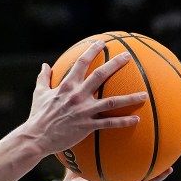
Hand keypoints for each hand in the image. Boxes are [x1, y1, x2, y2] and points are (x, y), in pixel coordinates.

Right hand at [24, 40, 147, 155]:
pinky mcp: (87, 126)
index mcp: (66, 86)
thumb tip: (44, 65)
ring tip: (144, 95)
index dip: (92, 51)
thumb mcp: (39, 94)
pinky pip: (109, 123)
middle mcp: (77, 95)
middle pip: (100, 75)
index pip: (81, 63)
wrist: (36, 138)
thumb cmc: (37, 116)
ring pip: (112, 102)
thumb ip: (43, 78)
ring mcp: (84, 111)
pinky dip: (123, 122)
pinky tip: (136, 120)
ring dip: (130, 98)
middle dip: (115, 64)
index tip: (102, 43)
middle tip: (128, 56)